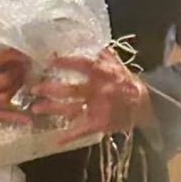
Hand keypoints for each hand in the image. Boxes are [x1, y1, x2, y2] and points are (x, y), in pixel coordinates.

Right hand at [0, 49, 31, 122]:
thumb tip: (16, 52)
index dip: (13, 56)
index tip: (23, 54)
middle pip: (4, 81)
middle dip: (18, 72)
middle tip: (26, 67)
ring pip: (4, 98)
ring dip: (18, 88)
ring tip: (24, 81)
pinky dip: (14, 117)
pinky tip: (28, 119)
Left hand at [27, 49, 153, 144]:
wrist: (146, 106)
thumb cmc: (127, 83)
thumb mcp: (117, 65)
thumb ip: (103, 55)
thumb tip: (87, 40)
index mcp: (103, 74)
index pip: (82, 65)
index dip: (65, 62)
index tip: (49, 60)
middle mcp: (99, 90)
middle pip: (72, 90)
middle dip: (51, 89)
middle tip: (34, 88)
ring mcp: (98, 108)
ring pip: (72, 109)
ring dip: (52, 109)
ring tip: (35, 108)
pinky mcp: (99, 124)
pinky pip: (82, 131)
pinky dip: (69, 137)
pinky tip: (56, 140)